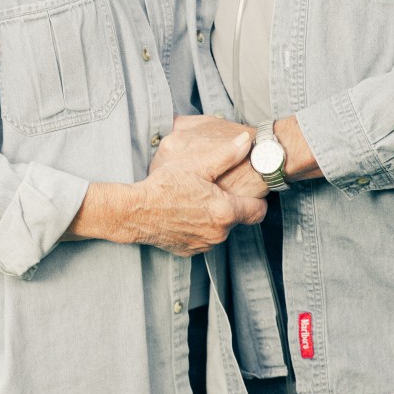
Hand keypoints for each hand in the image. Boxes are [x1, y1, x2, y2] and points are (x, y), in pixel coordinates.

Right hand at [67, 124, 267, 253]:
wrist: (135, 211)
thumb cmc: (164, 186)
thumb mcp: (197, 166)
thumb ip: (226, 155)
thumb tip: (246, 142)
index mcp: (225, 212)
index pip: (258, 211)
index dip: (257, 200)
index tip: (252, 193)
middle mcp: (218, 234)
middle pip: (237, 219)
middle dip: (230, 206)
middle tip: (214, 191)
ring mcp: (203, 245)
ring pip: (219, 230)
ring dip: (214, 219)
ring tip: (196, 202)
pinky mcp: (188, 251)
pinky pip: (202, 240)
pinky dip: (198, 229)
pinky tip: (185, 214)